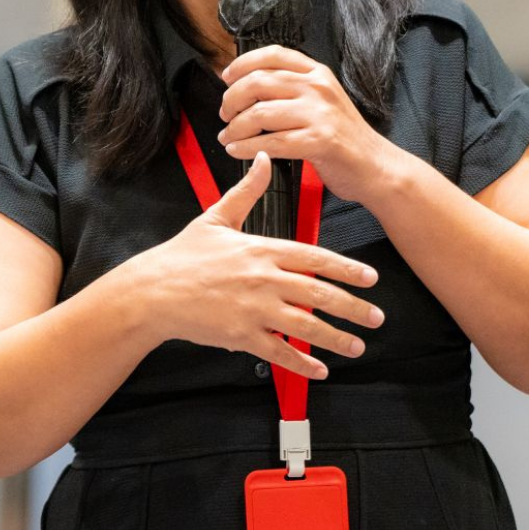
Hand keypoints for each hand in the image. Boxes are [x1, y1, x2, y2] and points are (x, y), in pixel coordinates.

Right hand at [140, 153, 383, 378]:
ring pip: (304, 327)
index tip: (370, 277)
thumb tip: (263, 158)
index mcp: (261, 249)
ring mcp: (252, 309)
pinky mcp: (240, 335)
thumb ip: (247, 191)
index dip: (346, 268)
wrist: (152, 291)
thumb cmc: (183, 255)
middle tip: (376, 317)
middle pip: (318, 294)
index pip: (314, 258)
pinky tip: (319, 370)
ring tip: (357, 345)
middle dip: (352, 307)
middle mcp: (262, 279)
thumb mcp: (216, 216)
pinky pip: (278, 352)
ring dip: (335, 338)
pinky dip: (301, 363)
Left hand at [218, 45, 389, 203]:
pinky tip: (239, 151)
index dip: (242, 64)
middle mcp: (318, 88)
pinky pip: (270, 142)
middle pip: (258, 82)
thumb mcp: (322, 100)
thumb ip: (292, 89)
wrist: (376, 166)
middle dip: (232, 99)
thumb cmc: (345, 137)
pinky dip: (246, 147)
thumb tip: (247, 87)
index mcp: (317, 73)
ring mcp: (319, 113)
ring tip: (229, 137)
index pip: (273, 54)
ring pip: (259, 113)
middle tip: (225, 115)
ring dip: (235, 128)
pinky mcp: (319, 140)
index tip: (226, 77)